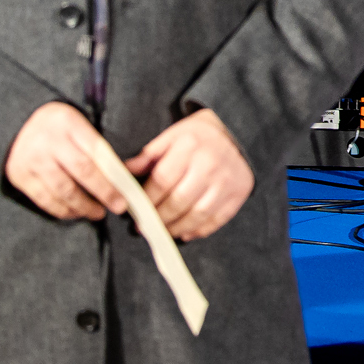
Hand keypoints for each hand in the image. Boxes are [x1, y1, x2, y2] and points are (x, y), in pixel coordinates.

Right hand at [3, 102, 129, 221]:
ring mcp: (31, 159)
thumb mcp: (81, 125)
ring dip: (83, 206)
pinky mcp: (19, 175)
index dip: (113, 177)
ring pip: (63, 190)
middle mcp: (47, 140)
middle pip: (82, 172)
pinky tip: (75, 212)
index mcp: (68, 122)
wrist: (18, 124)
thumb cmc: (60, 128)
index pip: (97, 153)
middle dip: (103, 193)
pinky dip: (62, 210)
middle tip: (117, 207)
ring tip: (97, 212)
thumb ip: (101, 150)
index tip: (125, 194)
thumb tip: (128, 176)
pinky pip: (45, 199)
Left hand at [126, 109, 253, 240]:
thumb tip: (123, 173)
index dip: (146, 199)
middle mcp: (210, 164)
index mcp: (189, 147)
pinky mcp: (239, 193)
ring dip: (176, 228)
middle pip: (178, 201)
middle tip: (144, 226)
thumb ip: (148, 155)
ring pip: (196, 215)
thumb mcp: (172, 136)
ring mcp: (227, 181)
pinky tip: (185, 231)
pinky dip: (199, 230)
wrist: (236, 131)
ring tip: (162, 231)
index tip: (134, 210)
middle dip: (157, 218)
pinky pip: (217, 220)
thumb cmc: (198, 135)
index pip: (162, 181)